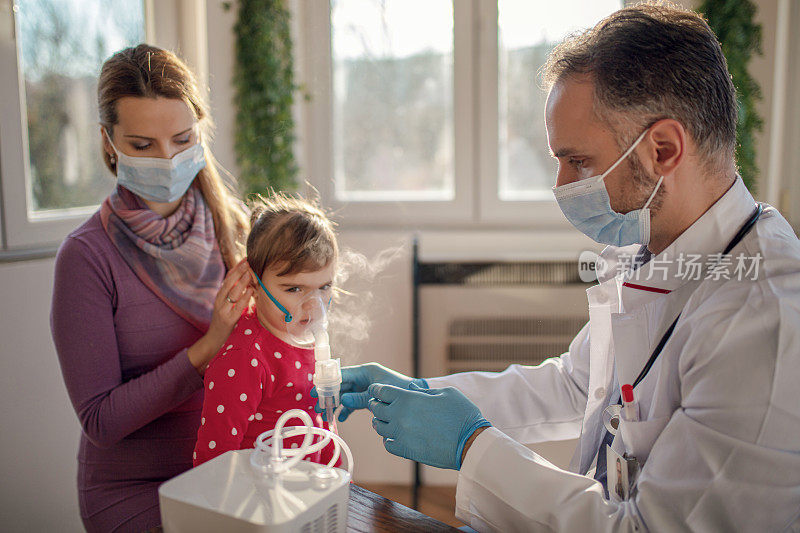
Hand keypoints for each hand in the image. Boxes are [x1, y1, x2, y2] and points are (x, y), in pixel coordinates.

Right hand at [188, 259, 253, 371]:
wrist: (214, 340)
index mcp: (220, 296)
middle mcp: (220, 301)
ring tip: (250, 272)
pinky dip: (244, 297)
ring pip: (232, 292)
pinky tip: (250, 290)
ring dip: (242, 281)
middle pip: (229, 282)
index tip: (245, 258)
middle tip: (248, 261)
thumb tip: (247, 281)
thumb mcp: (227, 306)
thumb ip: (234, 295)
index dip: (236, 268)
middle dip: (239, 271)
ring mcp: (223, 310)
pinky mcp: (229, 320)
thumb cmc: (224, 322)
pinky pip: (237, 306)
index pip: (227, 278)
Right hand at [310, 363, 426, 421]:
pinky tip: (341, 417)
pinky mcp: (368, 397)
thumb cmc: (399, 390)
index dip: (329, 382)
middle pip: (341, 385)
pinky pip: (353, 402)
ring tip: (326, 413)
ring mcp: (365, 387)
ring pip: (345, 394)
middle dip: (329, 395)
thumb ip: (360, 398)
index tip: (317, 390)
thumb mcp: (377, 394)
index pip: (342, 374)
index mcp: (366, 371)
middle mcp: (364, 377)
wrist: (415, 396)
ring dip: (336, 403)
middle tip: (318, 405)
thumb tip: (341, 400)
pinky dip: (347, 409)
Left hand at [367, 382, 490, 469]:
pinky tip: (394, 437)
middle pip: (376, 408)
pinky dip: (388, 440)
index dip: (377, 389)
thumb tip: (411, 389)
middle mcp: (400, 416)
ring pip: (379, 427)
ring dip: (380, 422)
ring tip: (385, 420)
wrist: (470, 442)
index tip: (377, 390)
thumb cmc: (461, 413)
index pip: (381, 391)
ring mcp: (401, 434)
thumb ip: (424, 390)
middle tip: (379, 404)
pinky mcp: (406, 451)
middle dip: (376, 404)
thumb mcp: (446, 392)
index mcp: (408, 399)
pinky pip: (387, 445)